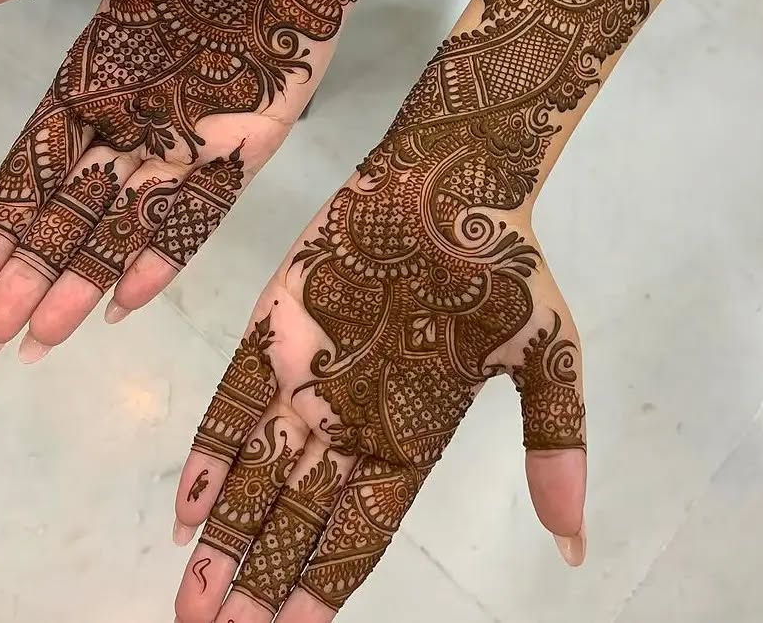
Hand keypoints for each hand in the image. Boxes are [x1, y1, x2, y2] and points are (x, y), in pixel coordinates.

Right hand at [0, 0, 361, 359]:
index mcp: (92, 81)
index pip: (33, 166)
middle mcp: (134, 124)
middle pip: (71, 212)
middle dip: (28, 273)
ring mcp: (189, 141)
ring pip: (125, 226)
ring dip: (83, 282)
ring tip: (39, 340)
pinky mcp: (246, 149)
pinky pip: (199, 214)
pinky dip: (163, 256)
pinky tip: (125, 303)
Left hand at [170, 182, 585, 622]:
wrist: (452, 181)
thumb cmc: (502, 266)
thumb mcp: (549, 356)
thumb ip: (554, 444)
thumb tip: (576, 544)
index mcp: (411, 438)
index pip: (360, 535)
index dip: (323, 588)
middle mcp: (349, 421)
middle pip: (296, 522)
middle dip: (256, 582)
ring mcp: (307, 377)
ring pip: (256, 475)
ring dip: (224, 536)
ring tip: (192, 601)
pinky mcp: (272, 330)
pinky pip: (231, 402)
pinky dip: (209, 453)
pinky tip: (186, 506)